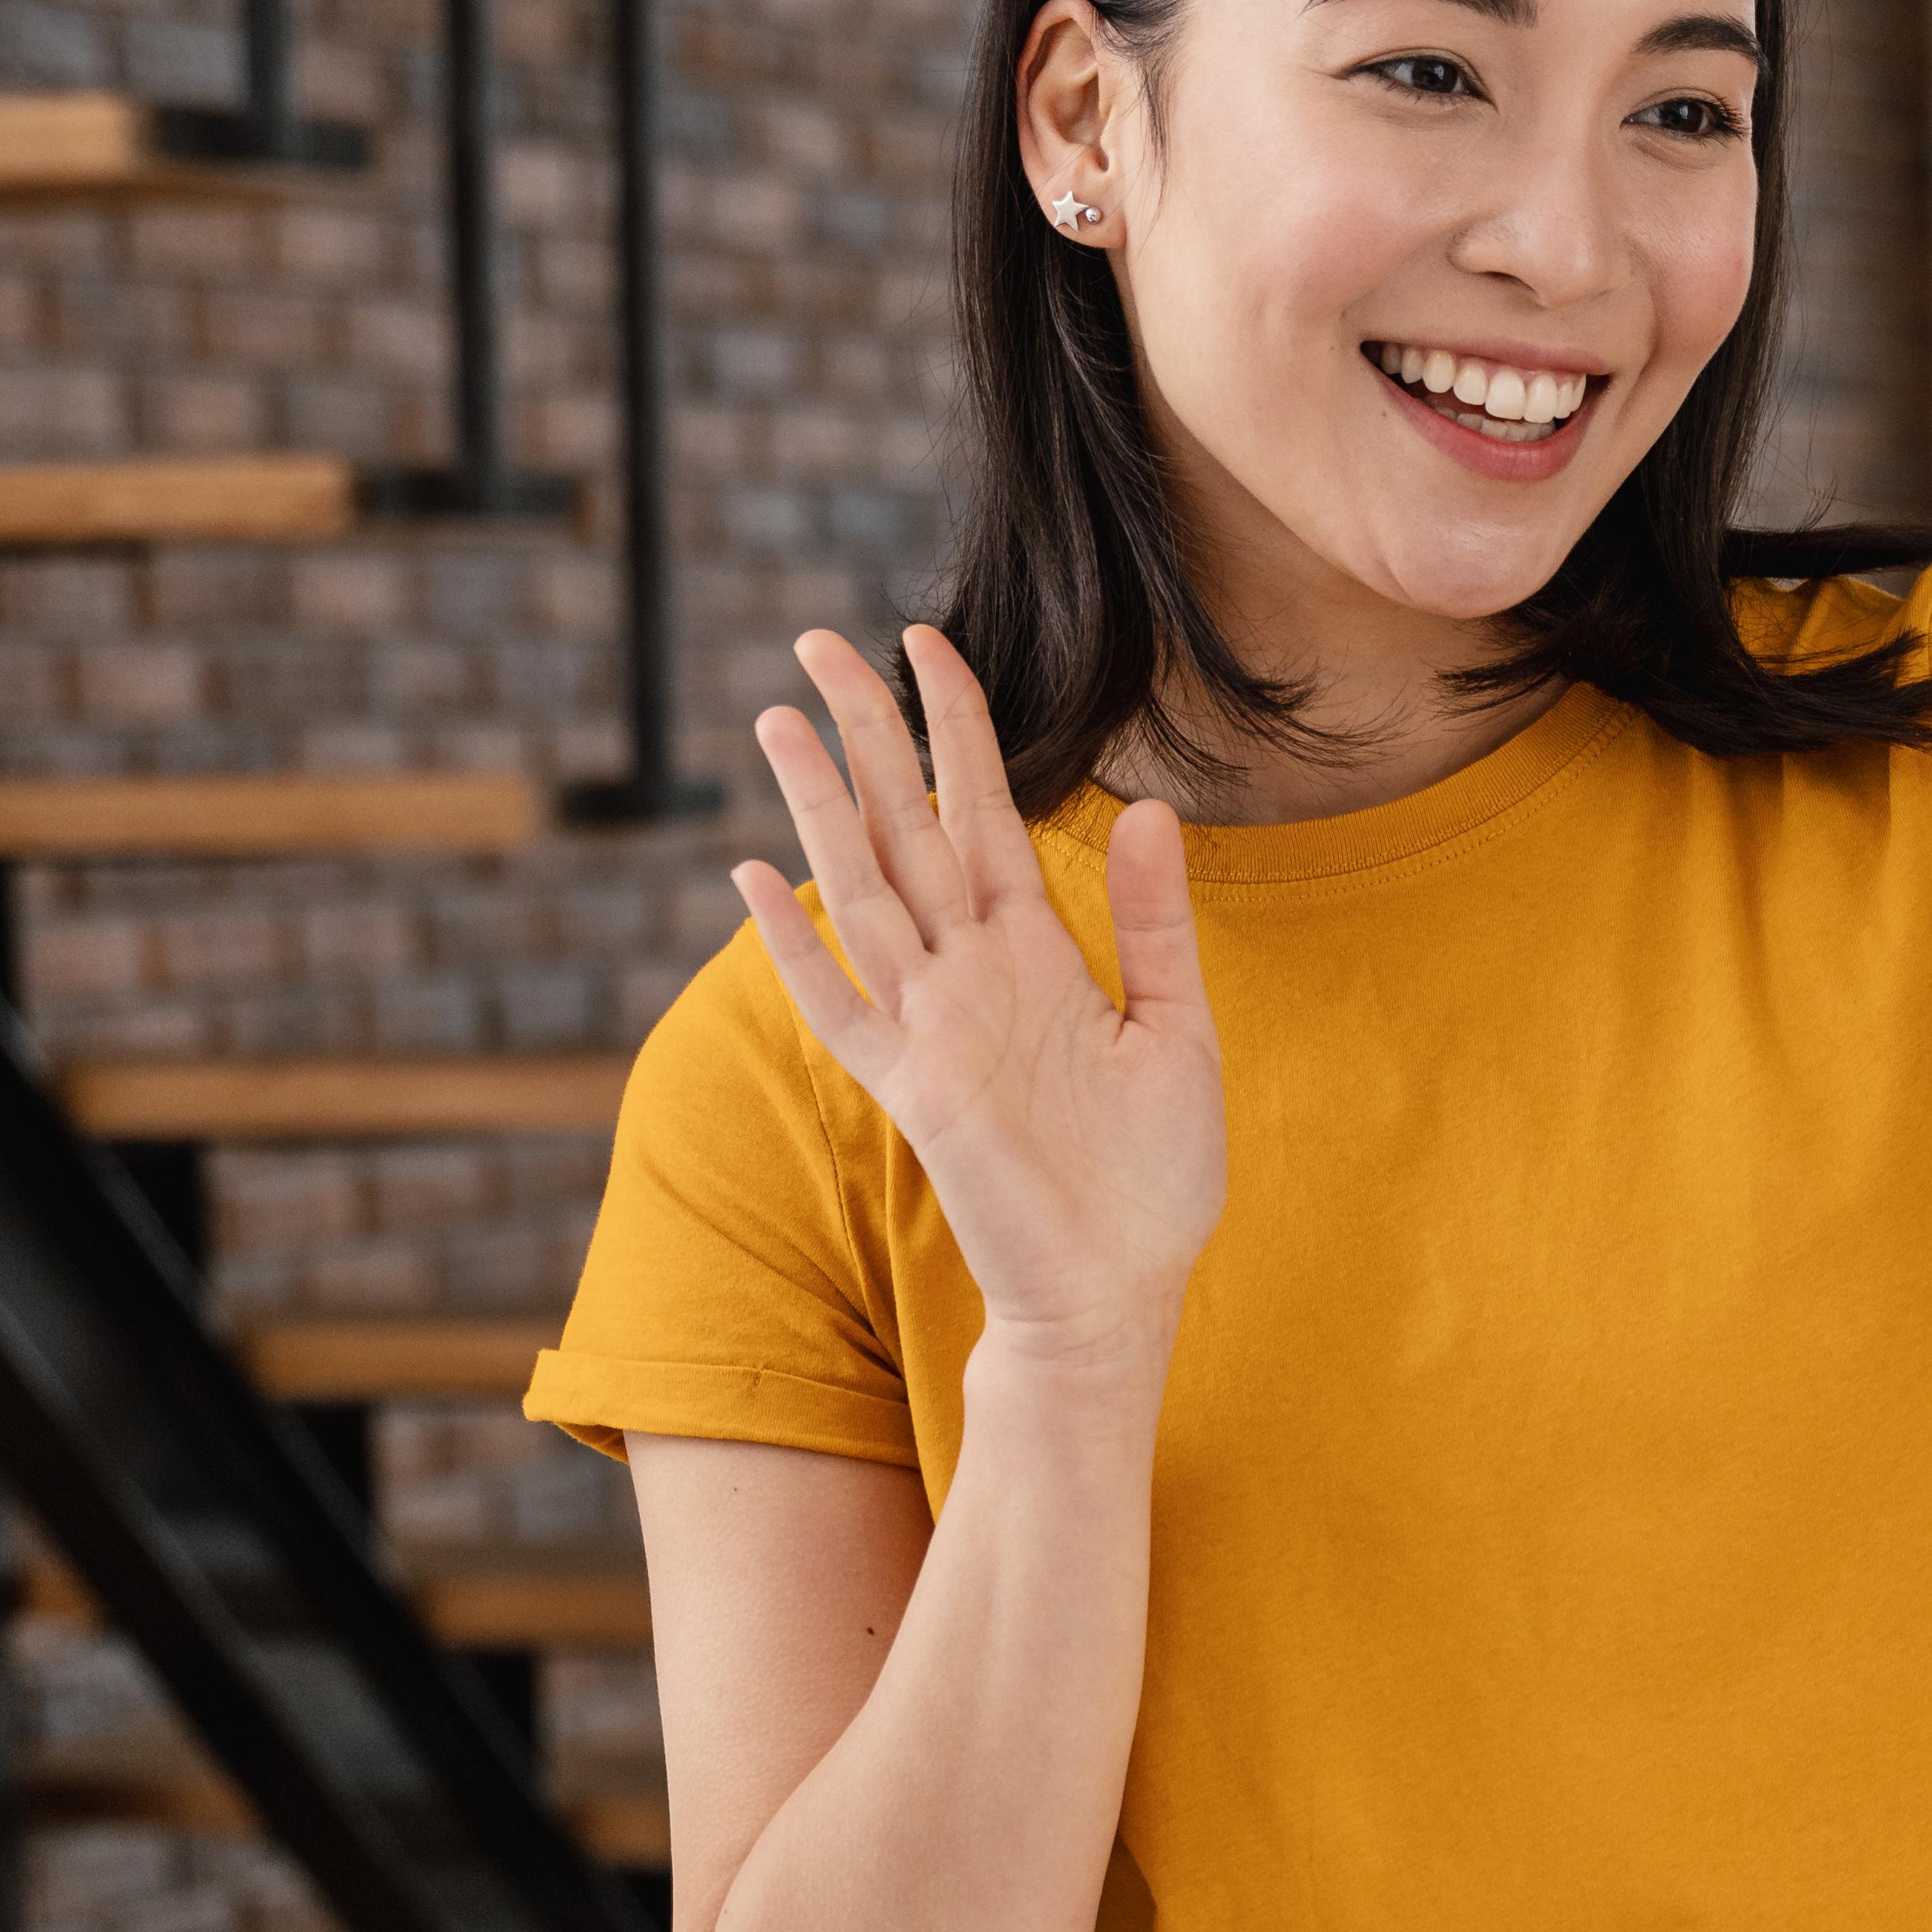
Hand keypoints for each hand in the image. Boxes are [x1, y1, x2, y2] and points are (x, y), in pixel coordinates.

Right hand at [733, 626, 1224, 1376]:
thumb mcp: (1175, 1029)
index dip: (955, 726)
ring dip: (821, 807)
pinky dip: (797, 946)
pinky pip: (841, 1008)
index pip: (982, 810)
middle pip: (906, 827)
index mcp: (1033, 952)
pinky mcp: (912, 1094)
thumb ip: (1152, 923)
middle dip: (867, 732)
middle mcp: (971, 975)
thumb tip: (1147, 808)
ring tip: (780, 718)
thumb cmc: (1153, 1177)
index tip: (924, 640)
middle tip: (819, 639)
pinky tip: (755, 877)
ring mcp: (933, 1030)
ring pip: (863, 892)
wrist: (1123, 1293)